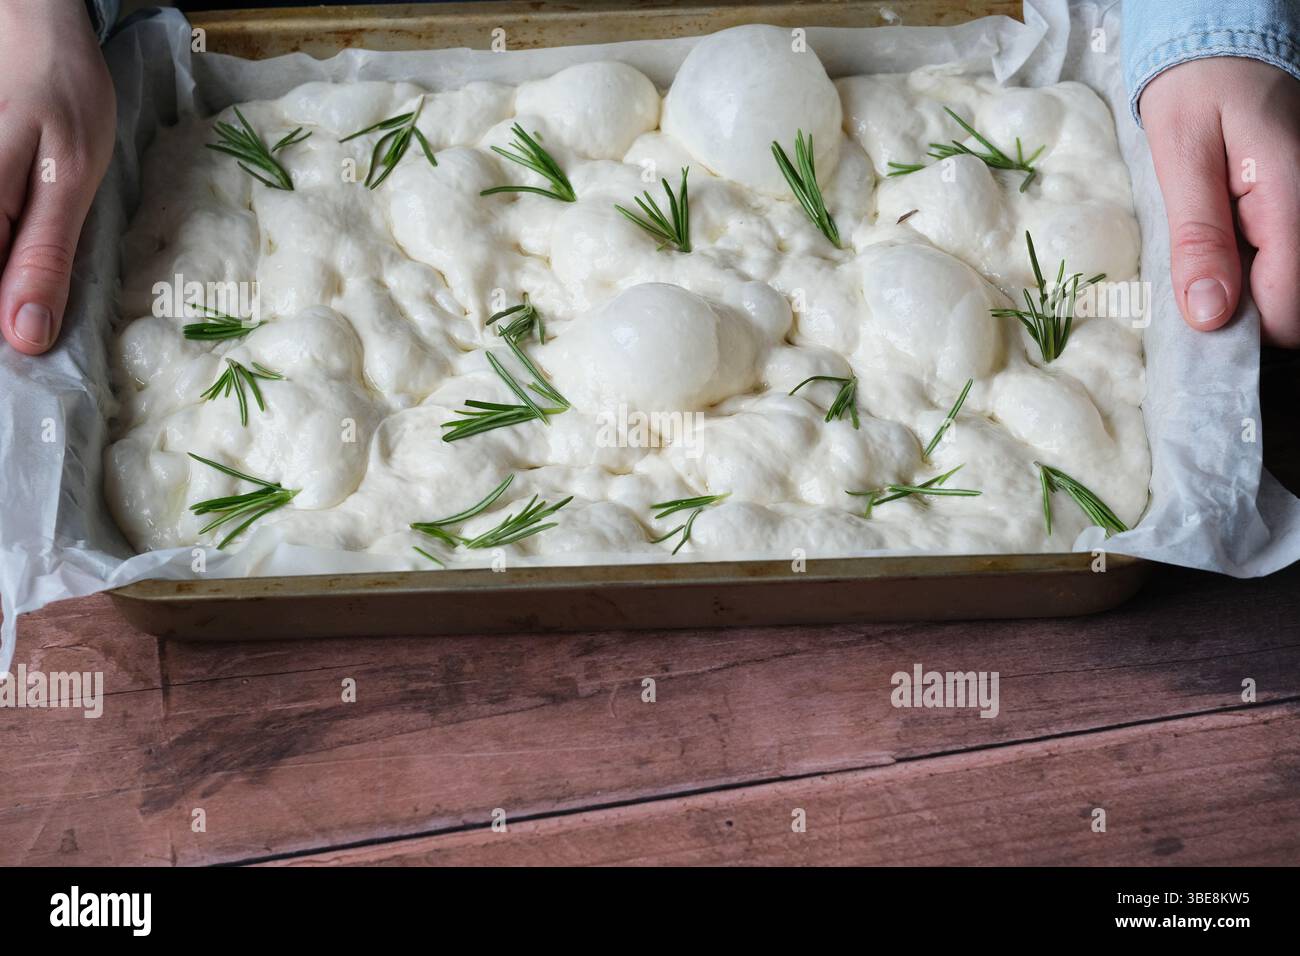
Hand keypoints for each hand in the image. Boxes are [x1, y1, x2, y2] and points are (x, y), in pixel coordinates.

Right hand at [0, 0, 115, 355]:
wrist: (38, 34)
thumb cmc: (62, 98)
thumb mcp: (69, 181)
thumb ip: (43, 259)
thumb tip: (23, 338)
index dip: (5, 348)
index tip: (24, 388)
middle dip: (8, 323)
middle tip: (32, 367)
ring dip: (10, 301)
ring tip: (29, 326)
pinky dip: (10, 272)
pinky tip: (19, 290)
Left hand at [1140, 57, 1299, 347]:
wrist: (1221, 45)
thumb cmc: (1197, 90)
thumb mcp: (1183, 157)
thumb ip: (1198, 237)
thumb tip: (1208, 313)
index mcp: (1292, 202)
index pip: (1288, 311)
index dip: (1241, 330)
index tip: (1195, 317)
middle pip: (1291, 305)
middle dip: (1240, 309)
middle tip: (1191, 278)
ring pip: (1284, 284)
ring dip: (1242, 286)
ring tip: (1204, 252)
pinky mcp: (1296, 210)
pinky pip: (1278, 259)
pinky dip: (1247, 265)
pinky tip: (1219, 241)